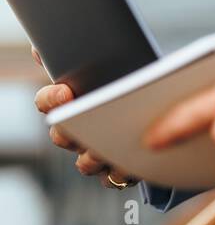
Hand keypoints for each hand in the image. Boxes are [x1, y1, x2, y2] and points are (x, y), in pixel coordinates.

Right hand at [32, 45, 137, 188]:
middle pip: (61, 136)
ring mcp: (95, 152)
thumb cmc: (128, 75)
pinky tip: (131, 164)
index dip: (51, 99)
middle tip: (85, 121)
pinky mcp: (119, 169)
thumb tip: (42, 46)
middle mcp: (77, 131)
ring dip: (93, 156)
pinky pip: (112, 179)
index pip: (45, 102)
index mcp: (69, 103)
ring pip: (84, 163)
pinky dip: (120, 173)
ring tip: (109, 145)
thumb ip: (78, 50)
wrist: (162, 100)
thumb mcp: (109, 57)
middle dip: (70, 131)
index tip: (65, 91)